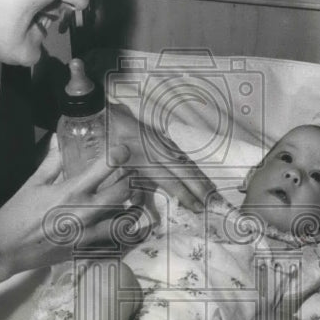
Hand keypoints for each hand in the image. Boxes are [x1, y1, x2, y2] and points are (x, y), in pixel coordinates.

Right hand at [0, 136, 143, 271]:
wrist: (6, 248)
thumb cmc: (17, 214)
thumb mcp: (33, 184)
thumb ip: (51, 162)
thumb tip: (58, 140)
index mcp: (71, 191)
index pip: (103, 168)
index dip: (118, 156)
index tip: (122, 151)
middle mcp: (84, 212)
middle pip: (122, 193)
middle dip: (130, 181)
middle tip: (130, 176)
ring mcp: (87, 234)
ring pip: (124, 221)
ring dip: (132, 210)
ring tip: (133, 202)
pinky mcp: (85, 251)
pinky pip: (113, 244)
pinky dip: (121, 236)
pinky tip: (122, 228)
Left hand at [105, 103, 219, 212]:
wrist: (106, 113)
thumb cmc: (107, 141)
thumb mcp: (112, 164)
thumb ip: (127, 183)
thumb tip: (140, 203)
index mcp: (143, 158)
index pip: (170, 180)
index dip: (185, 194)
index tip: (196, 206)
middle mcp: (155, 150)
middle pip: (183, 171)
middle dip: (199, 188)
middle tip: (212, 202)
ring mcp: (161, 141)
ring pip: (185, 161)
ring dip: (199, 176)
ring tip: (212, 190)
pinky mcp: (162, 136)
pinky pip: (181, 153)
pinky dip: (192, 164)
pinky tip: (199, 173)